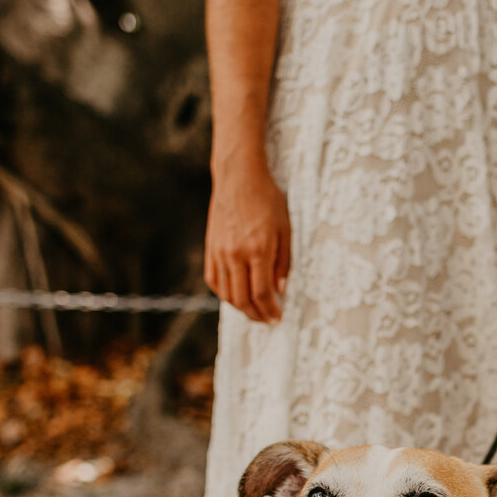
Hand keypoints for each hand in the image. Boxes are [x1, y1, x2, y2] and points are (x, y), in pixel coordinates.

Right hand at [205, 150, 291, 322]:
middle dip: (256, 315)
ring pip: (227, 293)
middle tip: (267, 320)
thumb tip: (280, 290)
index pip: (262, 293)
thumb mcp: (285, 229)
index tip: (277, 317)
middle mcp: (236, 254)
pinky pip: (214, 280)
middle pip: (243, 299)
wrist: (238, 176)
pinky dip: (224, 293)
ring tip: (254, 311)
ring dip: (241, 308)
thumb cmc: (267, 199)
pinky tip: (236, 295)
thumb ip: (283, 262)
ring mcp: (220, 252)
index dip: (270, 311)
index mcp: (258, 250)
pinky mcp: (211, 248)